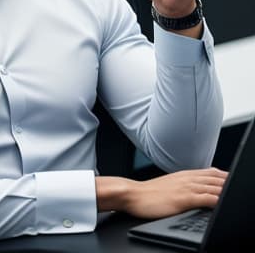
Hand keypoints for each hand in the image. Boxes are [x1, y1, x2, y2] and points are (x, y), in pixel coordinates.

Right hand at [96, 168, 227, 219]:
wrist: (132, 194)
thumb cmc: (148, 192)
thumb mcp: (168, 184)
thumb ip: (183, 183)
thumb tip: (194, 188)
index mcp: (184, 175)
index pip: (211, 172)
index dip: (226, 176)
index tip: (235, 180)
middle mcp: (187, 178)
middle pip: (216, 178)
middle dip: (230, 182)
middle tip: (242, 185)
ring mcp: (185, 187)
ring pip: (214, 186)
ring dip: (227, 189)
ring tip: (237, 192)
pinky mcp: (183, 198)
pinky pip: (205, 198)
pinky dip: (217, 199)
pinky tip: (223, 201)